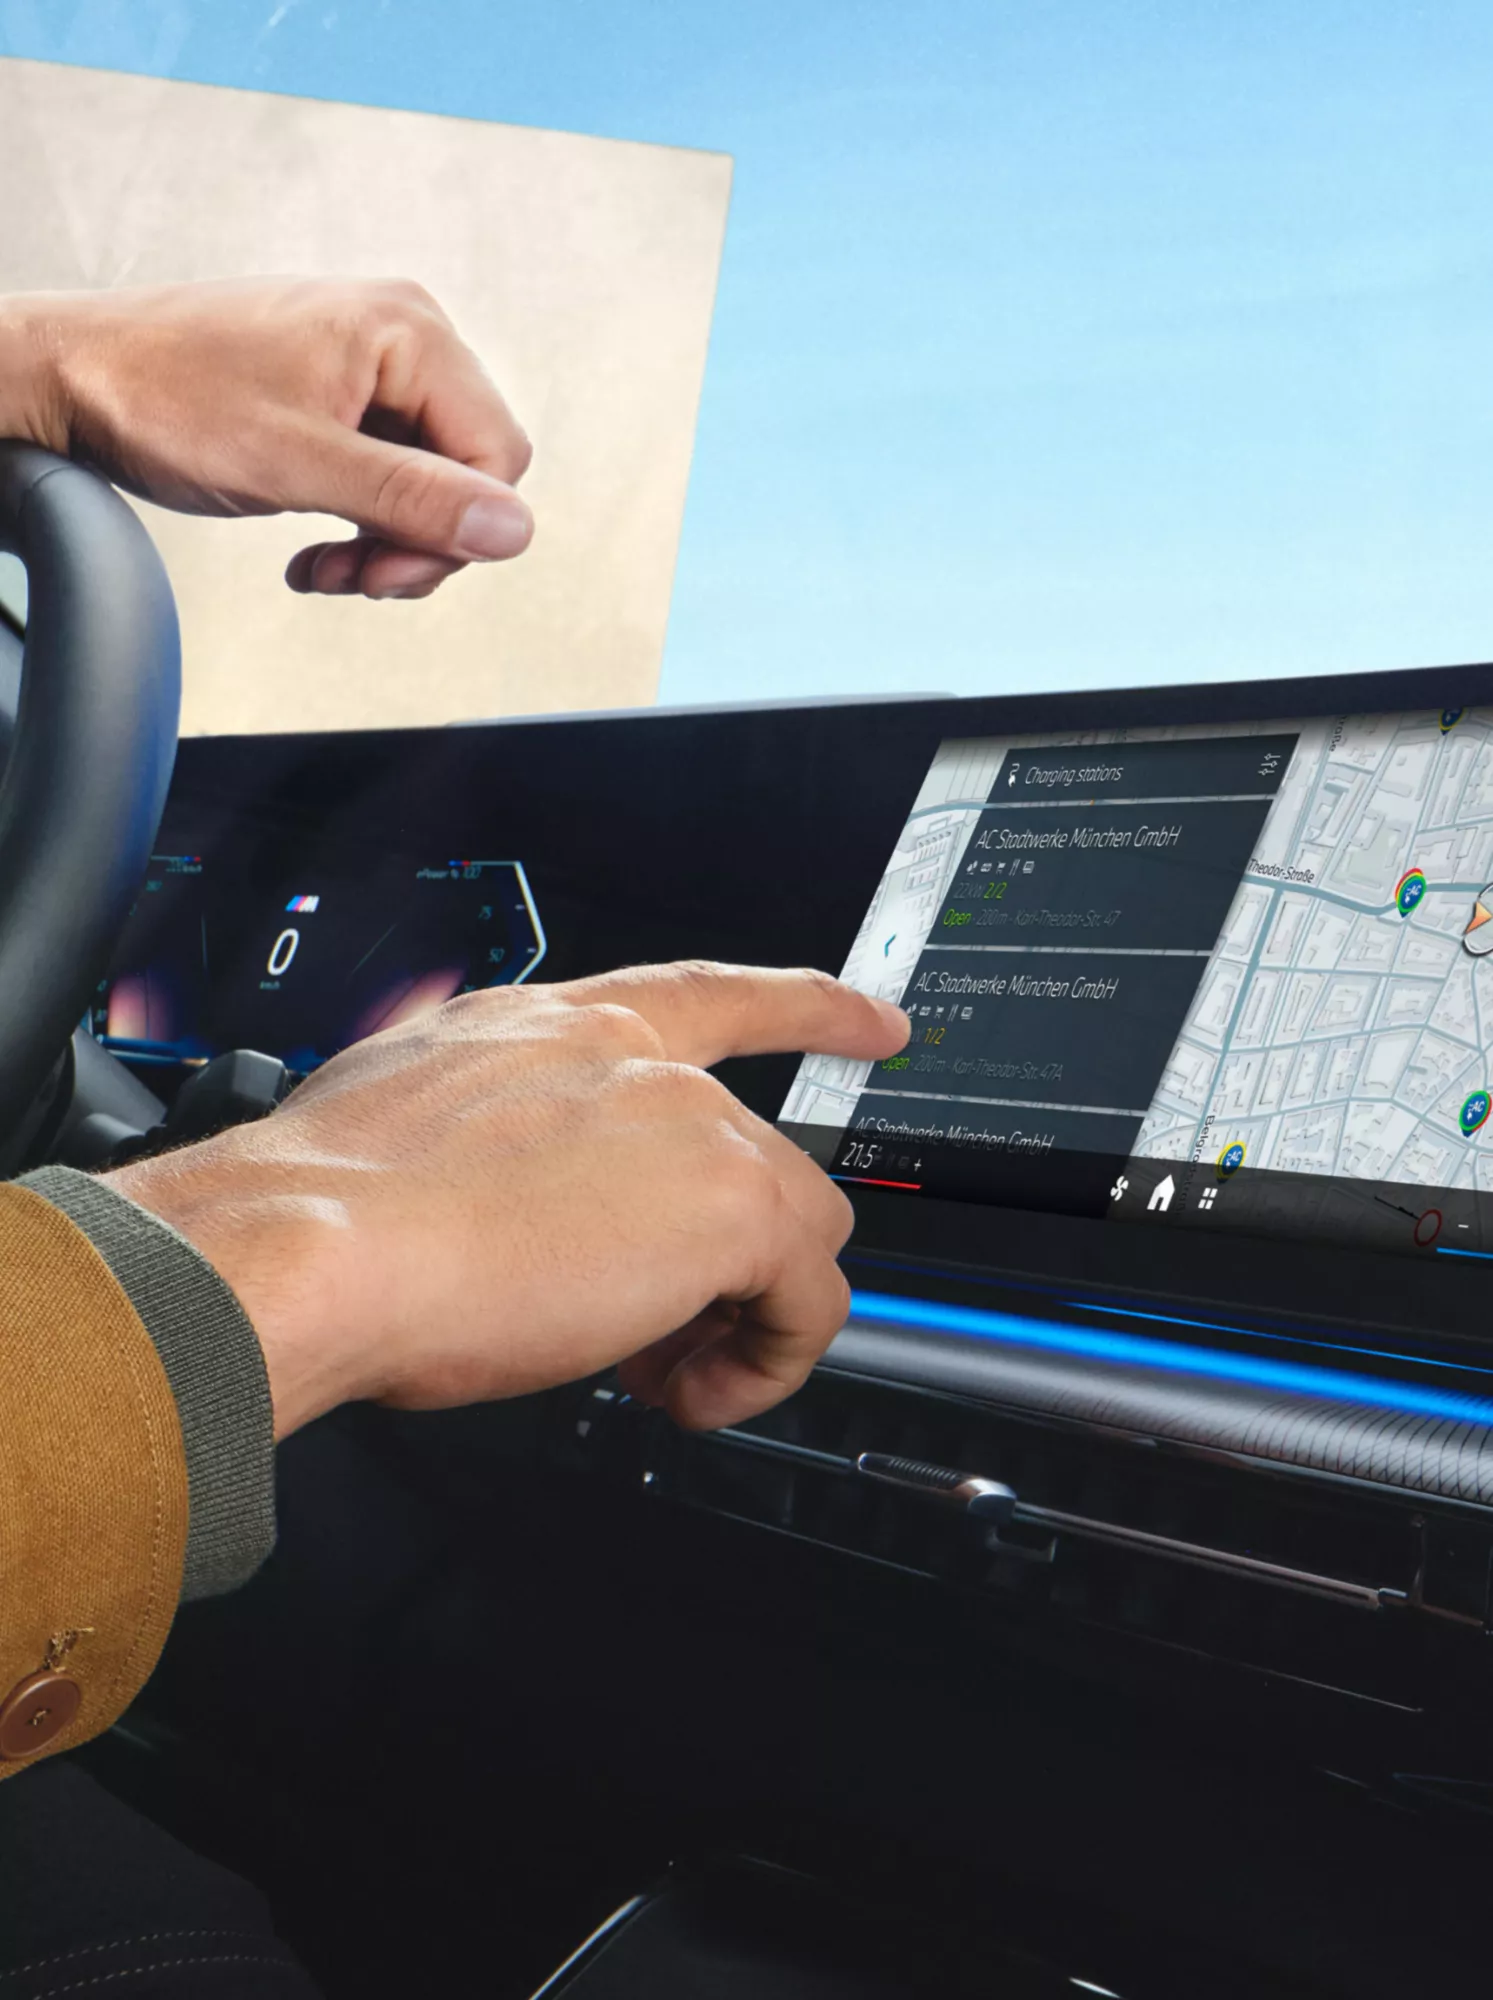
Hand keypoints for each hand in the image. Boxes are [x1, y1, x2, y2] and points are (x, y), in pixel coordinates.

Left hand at [0, 277, 532, 599]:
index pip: (497, 454)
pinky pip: (390, 473)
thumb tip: (513, 530)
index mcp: (407, 330)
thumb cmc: (162, 397)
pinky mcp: (343, 392)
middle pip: (469, 471)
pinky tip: (313, 544)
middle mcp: (401, 335)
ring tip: (323, 564)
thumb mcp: (297, 462)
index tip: (384, 570)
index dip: (456, 530)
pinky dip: (361, 521)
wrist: (73, 374)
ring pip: (432, 482)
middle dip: (417, 541)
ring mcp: (372, 364)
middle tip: (352, 573)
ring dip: (386, 541)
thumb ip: (411, 497)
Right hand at [108, 964, 908, 1439]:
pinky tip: (688, 1392)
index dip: (802, 1007)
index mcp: (552, 1025)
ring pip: (797, 1225)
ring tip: (654, 1372)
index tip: (870, 1017)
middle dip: (718, 1254)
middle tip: (643, 1332)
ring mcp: (693, 1122)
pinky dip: (764, 1364)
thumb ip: (484, 1139)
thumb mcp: (406, 1130)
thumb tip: (491, 1201)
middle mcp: (633, 1054)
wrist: (304, 1242)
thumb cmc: (322, 1208)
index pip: (705, 995)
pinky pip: (810, 1301)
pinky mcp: (734, 1206)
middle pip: (757, 1152)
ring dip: (739, 1313)